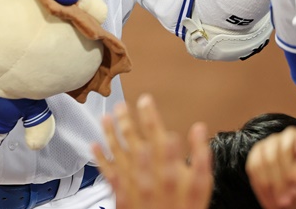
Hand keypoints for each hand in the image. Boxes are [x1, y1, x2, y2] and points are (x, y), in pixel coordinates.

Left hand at [92, 94, 212, 208]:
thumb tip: (199, 129)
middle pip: (133, 140)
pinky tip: (95, 146)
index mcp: (166, 166)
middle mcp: (146, 172)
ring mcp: (132, 183)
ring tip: (106, 118)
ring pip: (118, 152)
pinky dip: (100, 159)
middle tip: (121, 105)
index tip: (145, 100)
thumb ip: (200, 154)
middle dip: (126, 120)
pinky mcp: (122, 195)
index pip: (156, 132)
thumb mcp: (201, 183)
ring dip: (111, 133)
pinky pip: (108, 174)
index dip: (150, 114)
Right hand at [245, 126, 295, 208]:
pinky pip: (255, 166)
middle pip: (284, 148)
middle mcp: (289, 137)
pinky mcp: (257, 154)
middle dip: (288, 174)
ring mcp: (271, 143)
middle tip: (294, 196)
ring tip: (284, 203)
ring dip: (275, 184)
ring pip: (268, 159)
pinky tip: (270, 199)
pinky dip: (263, 185)